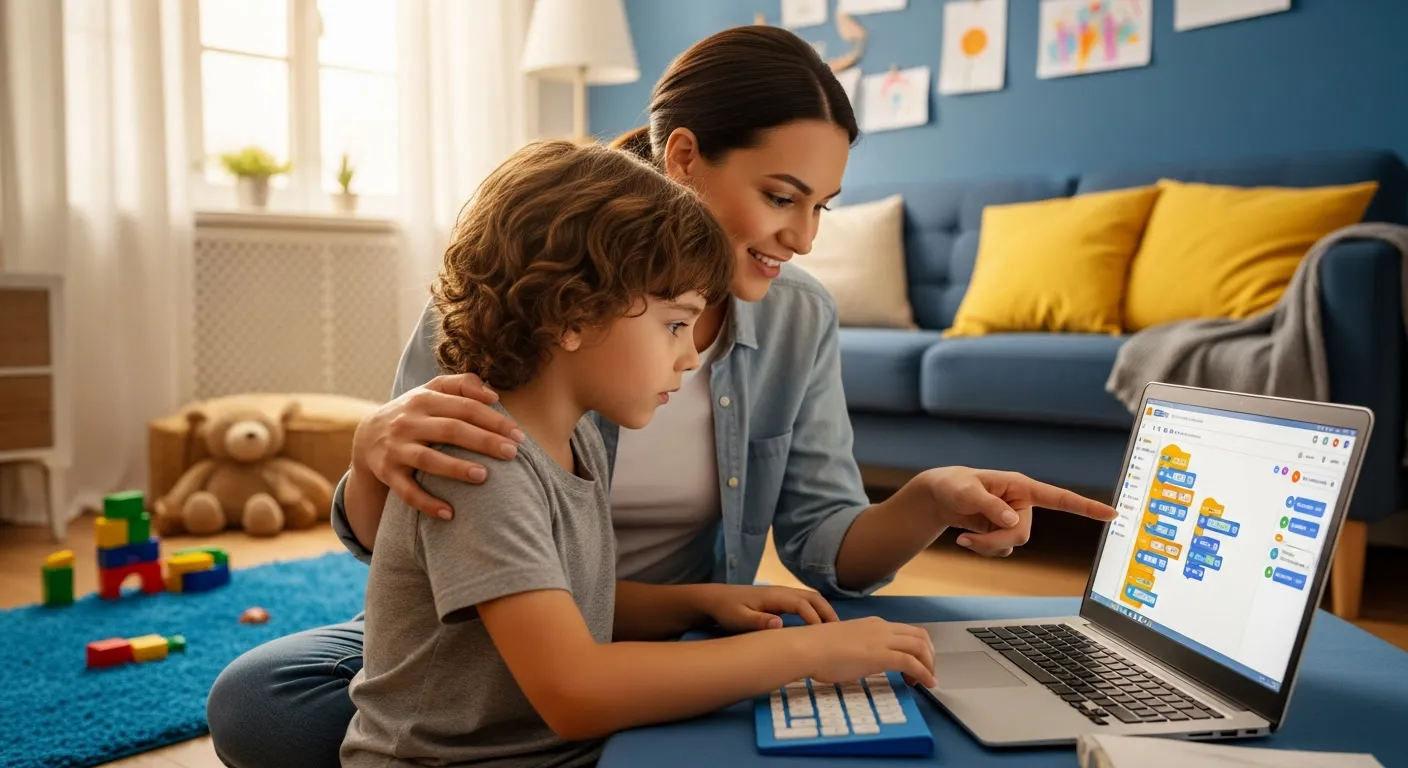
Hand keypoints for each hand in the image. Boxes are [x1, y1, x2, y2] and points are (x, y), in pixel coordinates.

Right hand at [353, 373, 525, 518]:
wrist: (367, 435)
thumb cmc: (415, 412)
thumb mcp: (432, 390)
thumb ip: (462, 385)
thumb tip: (493, 394)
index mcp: (425, 400)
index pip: (466, 408)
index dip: (494, 420)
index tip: (519, 435)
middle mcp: (409, 422)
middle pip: (451, 430)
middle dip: (484, 441)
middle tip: (512, 453)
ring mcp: (397, 449)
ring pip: (428, 460)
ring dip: (456, 469)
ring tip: (484, 476)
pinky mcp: (387, 473)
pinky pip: (407, 491)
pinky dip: (427, 503)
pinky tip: (449, 513)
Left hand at [692, 584, 839, 631]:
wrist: (715, 599)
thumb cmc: (727, 610)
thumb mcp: (738, 619)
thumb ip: (758, 621)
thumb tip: (780, 624)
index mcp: (774, 596)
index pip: (802, 604)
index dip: (815, 618)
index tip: (823, 636)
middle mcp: (781, 592)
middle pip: (812, 597)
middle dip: (827, 613)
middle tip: (839, 633)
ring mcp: (781, 594)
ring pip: (810, 598)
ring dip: (824, 611)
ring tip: (834, 631)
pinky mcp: (780, 600)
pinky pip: (804, 602)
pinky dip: (816, 611)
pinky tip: (819, 627)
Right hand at [793, 617, 936, 687]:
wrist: (808, 648)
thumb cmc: (818, 649)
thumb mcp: (847, 643)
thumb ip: (862, 649)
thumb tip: (866, 660)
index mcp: (874, 624)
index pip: (908, 632)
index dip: (919, 649)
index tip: (918, 665)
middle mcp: (882, 628)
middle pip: (920, 637)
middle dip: (929, 656)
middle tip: (926, 674)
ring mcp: (882, 640)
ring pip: (920, 647)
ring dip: (928, 665)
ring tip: (925, 681)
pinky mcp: (880, 655)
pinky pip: (912, 663)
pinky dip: (924, 673)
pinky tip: (926, 684)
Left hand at [921, 467, 1116, 557]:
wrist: (938, 498)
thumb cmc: (953, 485)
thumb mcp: (966, 492)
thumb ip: (989, 505)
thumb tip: (1013, 521)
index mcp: (1021, 487)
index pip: (1059, 498)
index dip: (1086, 507)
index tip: (1112, 513)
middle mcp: (1022, 504)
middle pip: (1023, 534)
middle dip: (996, 542)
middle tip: (967, 541)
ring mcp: (1014, 520)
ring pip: (1013, 545)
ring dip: (987, 547)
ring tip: (964, 538)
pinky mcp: (1004, 533)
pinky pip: (1002, 551)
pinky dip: (984, 550)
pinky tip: (968, 540)